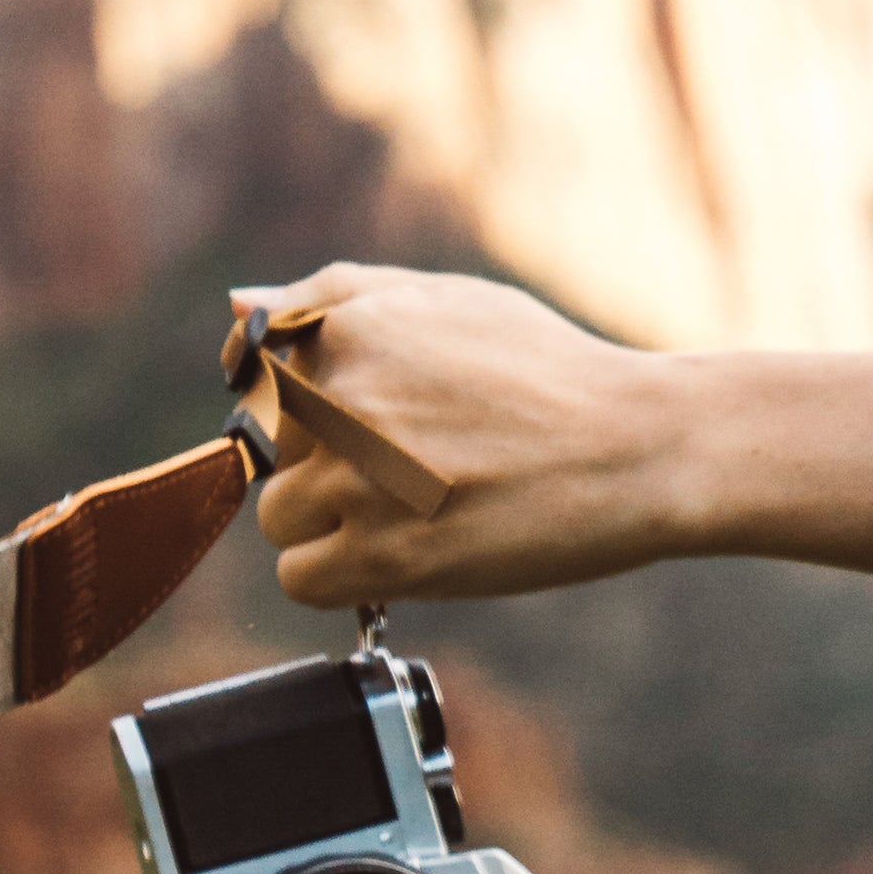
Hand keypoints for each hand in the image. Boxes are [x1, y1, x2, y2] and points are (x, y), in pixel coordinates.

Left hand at [230, 264, 695, 608]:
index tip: (358, 423)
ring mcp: (357, 481)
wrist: (635, 449)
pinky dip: (339, 578)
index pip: (260, 378)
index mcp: (349, 328)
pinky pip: (298, 578)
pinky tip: (402, 554)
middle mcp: (341, 399)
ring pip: (278, 518)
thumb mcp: (448, 301)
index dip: (308, 407)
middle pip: (273, 450)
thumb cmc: (546, 373)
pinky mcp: (381, 557)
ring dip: (330, 524)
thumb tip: (237, 306)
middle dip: (327, 462)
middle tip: (415, 466)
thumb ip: (337, 295)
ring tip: (416, 510)